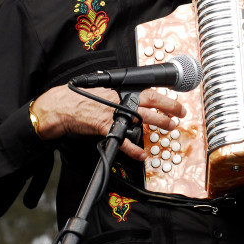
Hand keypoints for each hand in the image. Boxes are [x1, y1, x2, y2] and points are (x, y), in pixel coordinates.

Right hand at [30, 85, 185, 160]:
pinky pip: (123, 140)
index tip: (176, 104)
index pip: (150, 93)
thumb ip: (118, 94)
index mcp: (122, 92)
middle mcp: (121, 101)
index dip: (165, 99)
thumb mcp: (103, 89)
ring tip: (169, 127)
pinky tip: (142, 154)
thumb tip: (130, 95)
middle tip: (180, 114)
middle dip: (170, 109)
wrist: (63, 105)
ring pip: (143, 118)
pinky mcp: (105, 126)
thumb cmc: (81, 96)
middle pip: (152, 104)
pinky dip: (133, 149)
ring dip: (159, 123)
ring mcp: (115, 114)